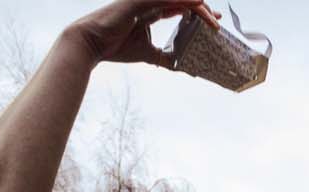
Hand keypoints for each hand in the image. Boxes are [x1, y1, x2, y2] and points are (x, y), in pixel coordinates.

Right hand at [67, 0, 219, 67]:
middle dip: (201, 10)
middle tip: (217, 21)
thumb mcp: (147, 54)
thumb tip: (181, 68)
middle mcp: (149, 3)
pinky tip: (198, 4)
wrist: (92, 44)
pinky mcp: (138, 2)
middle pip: (181, 2)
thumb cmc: (115, 47)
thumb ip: (164, 58)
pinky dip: (183, 1)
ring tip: (212, 17)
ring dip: (196, 6)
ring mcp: (144, 0)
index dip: (197, 13)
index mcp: (151, 12)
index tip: (213, 22)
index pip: (179, 9)